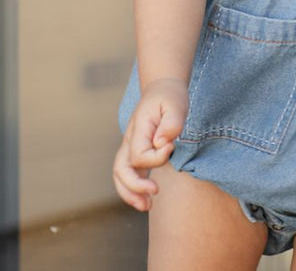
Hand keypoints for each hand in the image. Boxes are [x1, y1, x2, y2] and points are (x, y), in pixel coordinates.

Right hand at [112, 77, 188, 210]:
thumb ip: (171, 122)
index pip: (138, 154)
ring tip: (147, 206)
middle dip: (134, 186)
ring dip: (131, 194)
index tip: (171, 147)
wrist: (162, 89)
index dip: (155, 157)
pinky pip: (129, 175)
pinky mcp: (137, 153)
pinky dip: (134, 190)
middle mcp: (129, 140)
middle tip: (155, 192)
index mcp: (138, 128)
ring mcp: (130, 147)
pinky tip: (148, 200)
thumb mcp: (176, 103)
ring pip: (120, 176)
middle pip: (120, 169)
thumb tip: (162, 143)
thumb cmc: (169, 96)